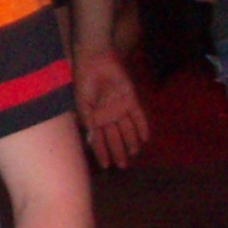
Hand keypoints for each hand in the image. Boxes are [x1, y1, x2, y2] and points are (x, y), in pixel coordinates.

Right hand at [72, 49, 148, 168]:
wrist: (95, 61)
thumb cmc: (84, 81)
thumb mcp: (82, 103)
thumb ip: (87, 121)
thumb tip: (90, 139)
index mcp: (94, 118)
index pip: (98, 139)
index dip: (102, 152)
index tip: (106, 166)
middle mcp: (108, 116)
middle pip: (115, 137)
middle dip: (118, 151)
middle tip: (123, 166)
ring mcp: (120, 108)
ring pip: (127, 129)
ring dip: (131, 141)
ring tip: (133, 153)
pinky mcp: (130, 100)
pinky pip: (138, 116)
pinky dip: (141, 127)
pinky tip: (145, 138)